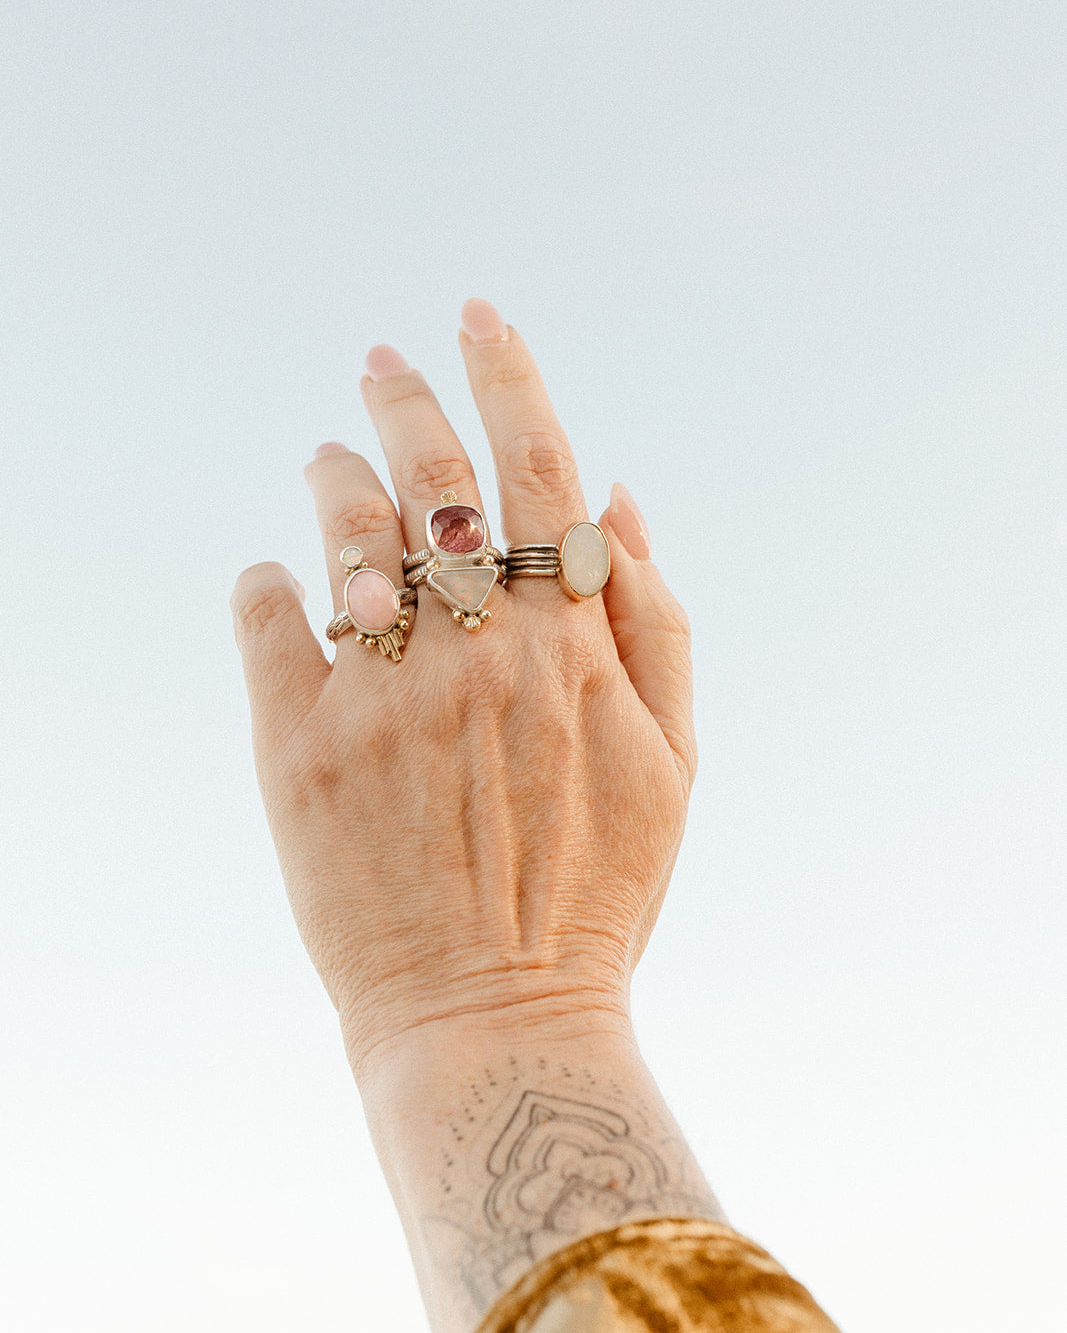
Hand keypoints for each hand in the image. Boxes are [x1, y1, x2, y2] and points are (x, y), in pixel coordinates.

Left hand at [230, 300, 696, 1083]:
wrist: (495, 1017)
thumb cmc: (597, 893)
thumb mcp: (675, 760)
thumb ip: (658, 621)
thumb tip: (618, 497)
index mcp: (570, 641)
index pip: (535, 466)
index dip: (506, 375)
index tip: (476, 315)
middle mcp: (475, 647)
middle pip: (431, 477)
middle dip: (406, 395)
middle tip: (380, 356)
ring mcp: (381, 692)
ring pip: (345, 533)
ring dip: (335, 476)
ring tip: (325, 457)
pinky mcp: (298, 747)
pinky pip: (266, 622)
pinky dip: (266, 581)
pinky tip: (274, 575)